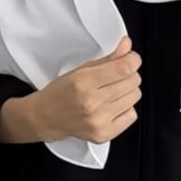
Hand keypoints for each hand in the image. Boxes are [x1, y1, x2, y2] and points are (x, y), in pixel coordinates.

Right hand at [0, 38, 141, 144]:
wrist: (45, 117)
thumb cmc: (61, 92)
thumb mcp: (81, 69)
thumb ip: (108, 59)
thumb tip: (128, 46)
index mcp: (84, 82)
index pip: (124, 68)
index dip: (133, 60)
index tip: (131, 58)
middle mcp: (92, 103)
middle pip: (132, 81)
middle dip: (129, 74)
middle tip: (118, 75)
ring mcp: (98, 121)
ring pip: (135, 97)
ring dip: (128, 91)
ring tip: (113, 91)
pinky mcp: (103, 134)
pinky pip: (132, 115)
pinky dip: (126, 108)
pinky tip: (113, 106)